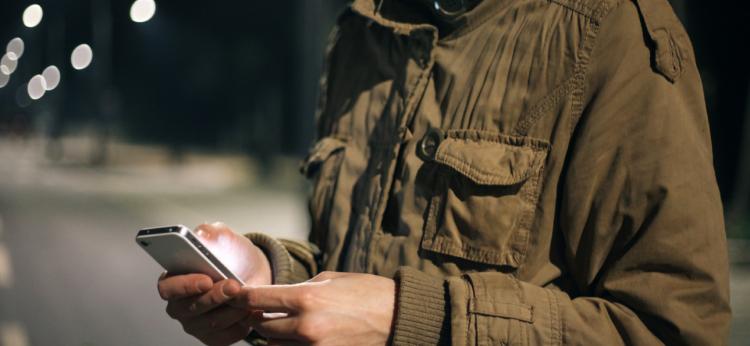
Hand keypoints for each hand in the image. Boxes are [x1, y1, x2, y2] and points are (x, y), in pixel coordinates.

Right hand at [156, 222, 272, 344]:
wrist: (253, 272)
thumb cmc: (232, 255)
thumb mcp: (223, 237)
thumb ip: (210, 233)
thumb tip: (201, 235)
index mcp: (174, 279)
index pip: (168, 288)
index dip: (185, 286)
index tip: (206, 279)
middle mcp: (180, 305)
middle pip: (189, 308)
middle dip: (215, 297)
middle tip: (234, 286)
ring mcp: (195, 323)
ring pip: (210, 323)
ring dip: (232, 310)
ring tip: (248, 298)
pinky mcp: (213, 336)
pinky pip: (224, 336)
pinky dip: (240, 325)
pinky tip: (251, 312)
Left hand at [230, 271, 395, 345]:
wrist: (398, 317)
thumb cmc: (368, 292)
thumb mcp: (331, 279)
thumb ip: (301, 288)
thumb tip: (279, 295)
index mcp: (307, 298)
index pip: (259, 298)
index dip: (243, 296)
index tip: (236, 295)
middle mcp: (306, 326)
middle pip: (263, 327)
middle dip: (261, 319)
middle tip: (264, 312)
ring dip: (277, 337)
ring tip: (289, 326)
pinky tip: (301, 337)